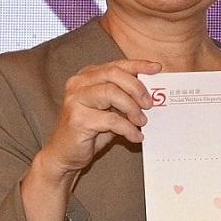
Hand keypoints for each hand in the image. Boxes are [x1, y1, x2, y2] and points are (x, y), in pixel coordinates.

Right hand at [31, 59, 158, 195]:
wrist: (64, 155)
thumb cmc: (89, 132)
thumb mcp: (109, 110)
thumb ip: (123, 98)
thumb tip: (150, 94)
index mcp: (86, 77)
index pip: (116, 65)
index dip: (138, 65)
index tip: (156, 68)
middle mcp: (78, 84)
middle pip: (114, 74)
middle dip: (137, 88)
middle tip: (149, 105)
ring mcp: (75, 100)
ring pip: (112, 93)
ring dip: (132, 108)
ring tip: (141, 122)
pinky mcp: (77, 119)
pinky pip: (111, 119)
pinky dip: (128, 128)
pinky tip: (135, 137)